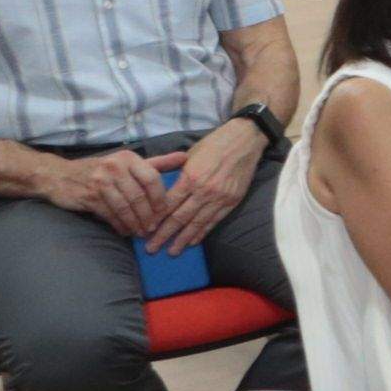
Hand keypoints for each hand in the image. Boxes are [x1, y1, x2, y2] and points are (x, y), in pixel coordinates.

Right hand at [43, 148, 169, 237]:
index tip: (165, 212)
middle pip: (140, 197)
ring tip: (142, 232)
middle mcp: (115, 167)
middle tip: (154, 228)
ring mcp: (101, 182)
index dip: (161, 198)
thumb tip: (186, 157)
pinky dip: (121, 225)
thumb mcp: (128, 162)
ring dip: (136, 224)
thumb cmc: (101, 169)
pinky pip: (111, 215)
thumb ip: (157, 162)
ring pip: (126, 208)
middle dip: (149, 216)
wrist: (59, 175)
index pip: (153, 179)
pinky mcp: (90, 197)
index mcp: (128, 158)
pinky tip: (126, 231)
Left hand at [150, 124, 262, 250]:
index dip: (155, 219)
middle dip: (163, 235)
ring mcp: (219, 198)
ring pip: (197, 224)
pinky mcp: (232, 201)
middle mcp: (204, 191)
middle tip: (151, 248)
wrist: (245, 140)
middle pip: (179, 218)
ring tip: (171, 251)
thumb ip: (178, 174)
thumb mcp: (190, 155)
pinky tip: (193, 241)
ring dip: (182, 239)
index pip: (167, 204)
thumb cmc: (214, 144)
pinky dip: (202, 232)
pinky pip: (214, 221)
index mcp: (190, 178)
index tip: (145, 230)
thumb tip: (164, 191)